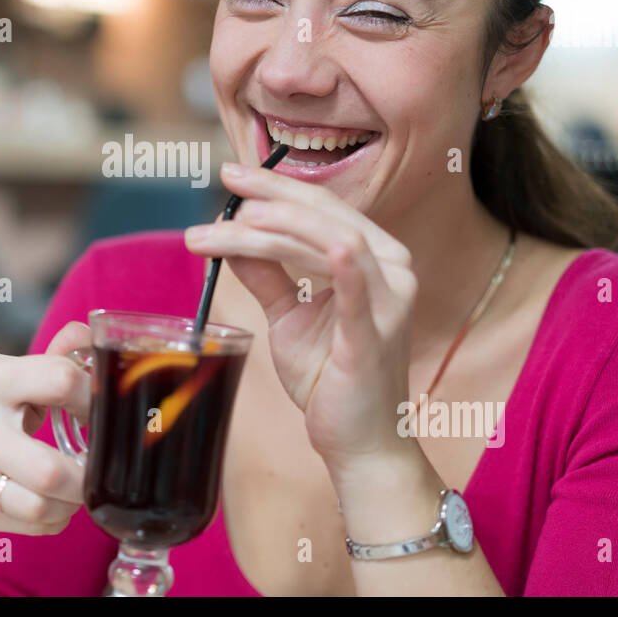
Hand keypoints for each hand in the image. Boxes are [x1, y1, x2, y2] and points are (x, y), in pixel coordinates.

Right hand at [0, 320, 94, 536]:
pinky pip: (33, 525)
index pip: (59, 381)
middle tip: (96, 462)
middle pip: (50, 469)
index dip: (92, 396)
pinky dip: (56, 517)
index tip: (96, 409)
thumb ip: (49, 359)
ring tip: (76, 485)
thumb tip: (86, 335)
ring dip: (73, 501)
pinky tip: (55, 501)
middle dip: (87, 472)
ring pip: (41, 506)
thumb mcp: (0, 372)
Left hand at [184, 163, 417, 469]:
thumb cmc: (331, 378)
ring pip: (330, 242)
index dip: (276, 186)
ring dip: (277, 227)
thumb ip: (266, 274)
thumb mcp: (289, 317)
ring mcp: (390, 301)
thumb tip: (231, 235)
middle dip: (270, 196)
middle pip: (326, 215)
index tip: (231, 173)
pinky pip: (359, 292)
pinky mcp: (377, 336)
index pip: (323, 207)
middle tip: (224, 182)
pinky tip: (329, 244)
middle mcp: (392, 269)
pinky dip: (344, 264)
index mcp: (375, 257)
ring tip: (232, 222)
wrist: (360, 443)